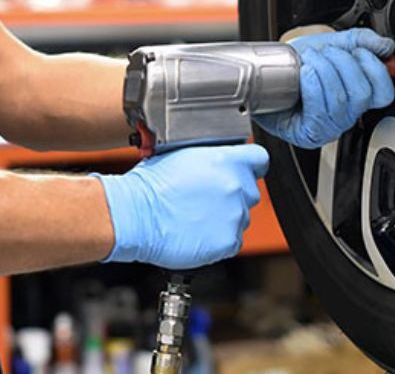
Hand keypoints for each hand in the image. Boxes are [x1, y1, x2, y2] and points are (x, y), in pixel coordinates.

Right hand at [93, 144, 268, 269]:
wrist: (135, 215)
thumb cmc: (150, 185)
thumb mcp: (181, 154)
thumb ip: (211, 155)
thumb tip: (219, 157)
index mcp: (226, 159)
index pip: (259, 158)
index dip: (251, 164)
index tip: (244, 170)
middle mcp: (235, 186)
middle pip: (250, 190)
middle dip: (233, 193)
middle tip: (207, 198)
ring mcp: (234, 215)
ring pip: (241, 216)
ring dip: (225, 216)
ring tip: (197, 216)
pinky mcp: (228, 241)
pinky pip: (232, 239)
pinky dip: (219, 238)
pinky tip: (197, 232)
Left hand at [254, 28, 394, 148]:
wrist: (263, 76)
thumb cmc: (294, 66)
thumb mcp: (330, 45)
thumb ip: (361, 42)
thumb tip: (386, 46)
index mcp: (356, 97)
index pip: (384, 92)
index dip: (375, 69)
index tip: (358, 52)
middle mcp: (346, 116)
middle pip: (362, 94)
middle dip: (343, 64)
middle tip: (326, 53)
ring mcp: (328, 128)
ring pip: (341, 101)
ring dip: (325, 71)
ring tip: (311, 60)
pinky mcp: (309, 134)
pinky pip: (320, 112)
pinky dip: (313, 86)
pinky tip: (305, 74)